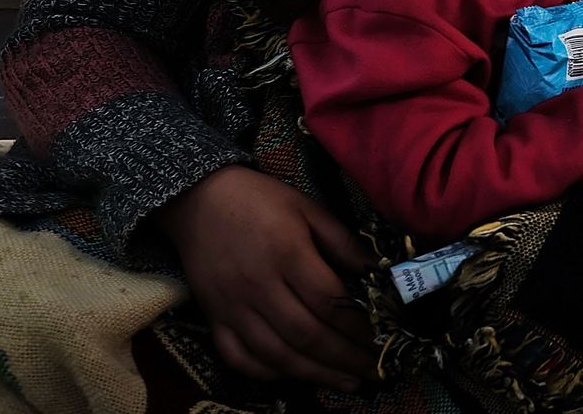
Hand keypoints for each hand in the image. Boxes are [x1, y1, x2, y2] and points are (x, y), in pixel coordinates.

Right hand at [155, 166, 377, 391]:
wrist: (197, 200)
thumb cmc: (260, 200)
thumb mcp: (308, 208)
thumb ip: (343, 243)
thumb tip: (379, 272)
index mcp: (287, 254)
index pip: (329, 301)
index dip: (358, 326)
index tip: (384, 338)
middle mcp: (258, 287)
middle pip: (307, 334)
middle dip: (346, 358)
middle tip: (377, 371)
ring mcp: (232, 307)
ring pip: (276, 354)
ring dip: (315, 374)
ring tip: (347, 382)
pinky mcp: (213, 319)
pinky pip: (239, 358)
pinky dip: (268, 372)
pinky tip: (296, 375)